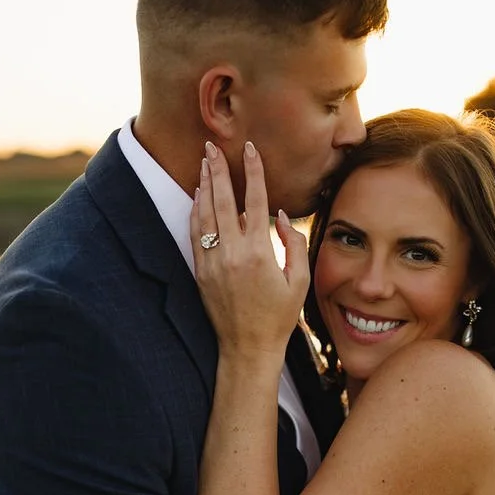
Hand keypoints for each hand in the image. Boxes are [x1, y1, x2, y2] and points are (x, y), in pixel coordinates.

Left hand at [190, 141, 309, 363]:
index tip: (249, 149)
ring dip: (203, 186)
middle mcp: (232, 254)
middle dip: (217, 169)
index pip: (254, 201)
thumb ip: (294, 244)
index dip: (252, 172)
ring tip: (203, 163)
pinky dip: (195, 212)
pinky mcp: (201, 273)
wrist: (248, 348)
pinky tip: (197, 196)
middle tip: (212, 145)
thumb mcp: (299, 282)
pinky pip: (195, 234)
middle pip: (222, 200)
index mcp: (259, 253)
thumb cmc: (279, 317)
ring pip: (204, 214)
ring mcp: (212, 263)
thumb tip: (281, 215)